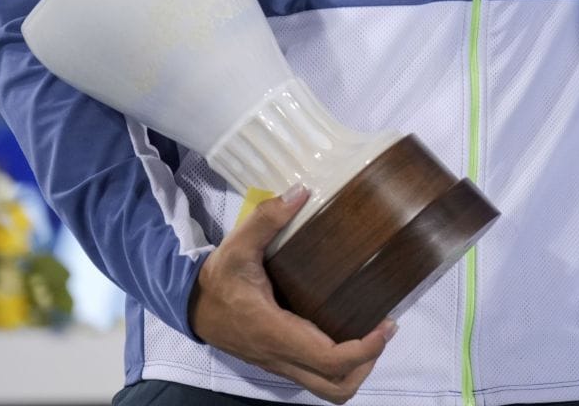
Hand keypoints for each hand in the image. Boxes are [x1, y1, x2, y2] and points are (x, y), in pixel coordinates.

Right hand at [189, 188, 395, 402]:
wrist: (192, 306)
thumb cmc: (218, 279)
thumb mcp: (237, 245)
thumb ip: (267, 219)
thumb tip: (301, 192)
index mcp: (275, 332)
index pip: (328, 359)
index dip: (364, 349)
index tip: (386, 324)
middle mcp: (281, 356)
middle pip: (335, 387)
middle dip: (366, 364)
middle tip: (382, 329)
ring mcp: (281, 363)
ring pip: (327, 389)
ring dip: (355, 369)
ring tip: (370, 334)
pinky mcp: (281, 361)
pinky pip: (317, 376)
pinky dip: (340, 364)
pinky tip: (348, 330)